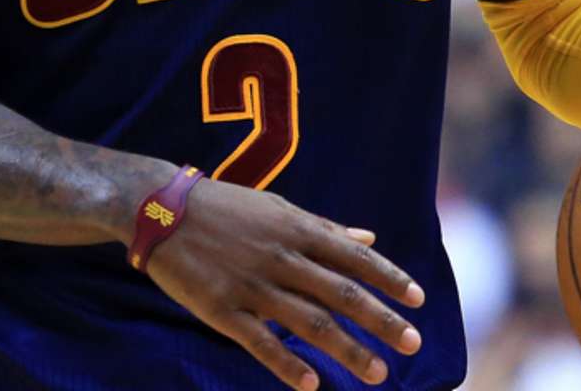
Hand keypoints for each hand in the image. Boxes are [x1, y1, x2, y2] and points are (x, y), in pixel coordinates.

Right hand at [143, 177, 423, 389]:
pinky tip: (312, 385)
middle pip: (341, 292)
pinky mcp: (222, 310)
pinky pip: (261, 343)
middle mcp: (281, 257)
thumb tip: (368, 236)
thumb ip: (324, 228)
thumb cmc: (227, 208)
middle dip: (381, 318)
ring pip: (310, 322)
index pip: (354, 255)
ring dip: (347, 349)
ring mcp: (252, 285)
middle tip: (413, 341)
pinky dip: (287, 364)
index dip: (389, 277)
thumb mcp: (278, 209)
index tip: (418, 298)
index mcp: (296, 228)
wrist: (162, 209)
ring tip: (379, 373)